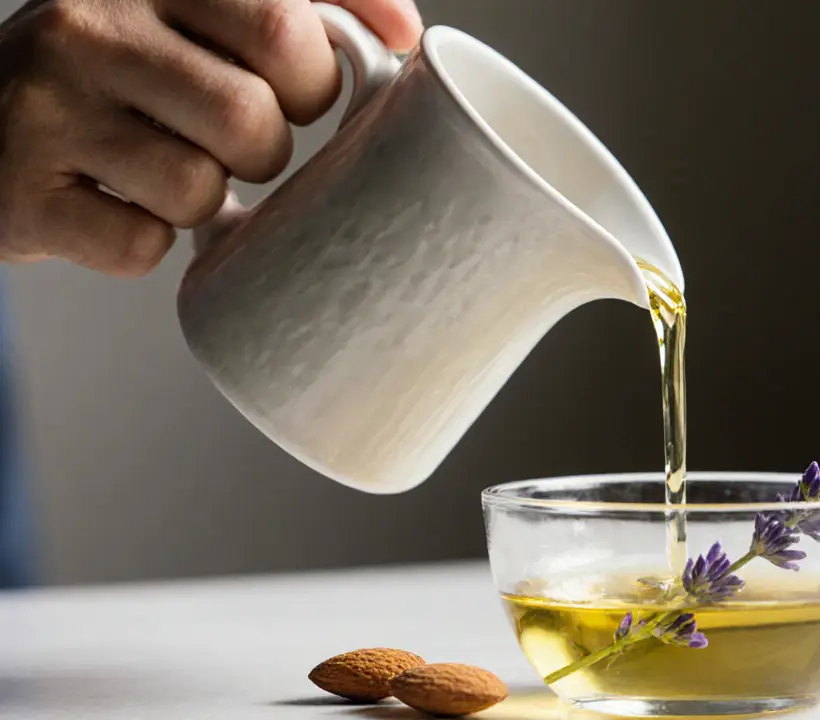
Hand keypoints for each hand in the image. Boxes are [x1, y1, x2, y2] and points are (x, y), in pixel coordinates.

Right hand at [0, 0, 422, 276]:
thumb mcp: (197, 14)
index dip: (314, 82)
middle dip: (267, 150)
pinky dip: (147, 243)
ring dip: (205, 200)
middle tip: (236, 143)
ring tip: (168, 169)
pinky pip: (140, 245)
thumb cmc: (123, 71)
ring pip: (197, 187)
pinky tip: (119, 204)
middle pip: (251, 118)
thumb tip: (407, 32)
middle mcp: (89, 27)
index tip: (298, 93)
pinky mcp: (23, 191)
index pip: (284, 29)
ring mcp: (46, 108)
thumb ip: (302, 7)